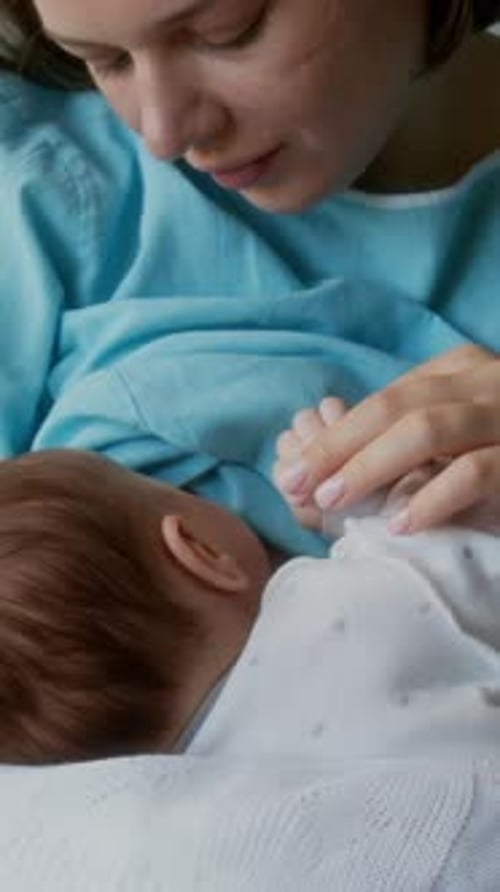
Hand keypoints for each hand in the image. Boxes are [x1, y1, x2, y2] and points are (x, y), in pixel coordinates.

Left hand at [275, 345, 499, 533]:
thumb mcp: (464, 426)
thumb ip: (416, 434)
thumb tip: (338, 466)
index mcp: (462, 370)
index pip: (385, 399)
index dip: (335, 436)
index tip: (293, 471)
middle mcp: (485, 381)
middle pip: (396, 408)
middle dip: (338, 448)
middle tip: (295, 485)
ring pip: (429, 428)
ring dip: (372, 466)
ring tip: (334, 500)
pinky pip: (476, 471)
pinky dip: (433, 496)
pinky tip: (400, 521)